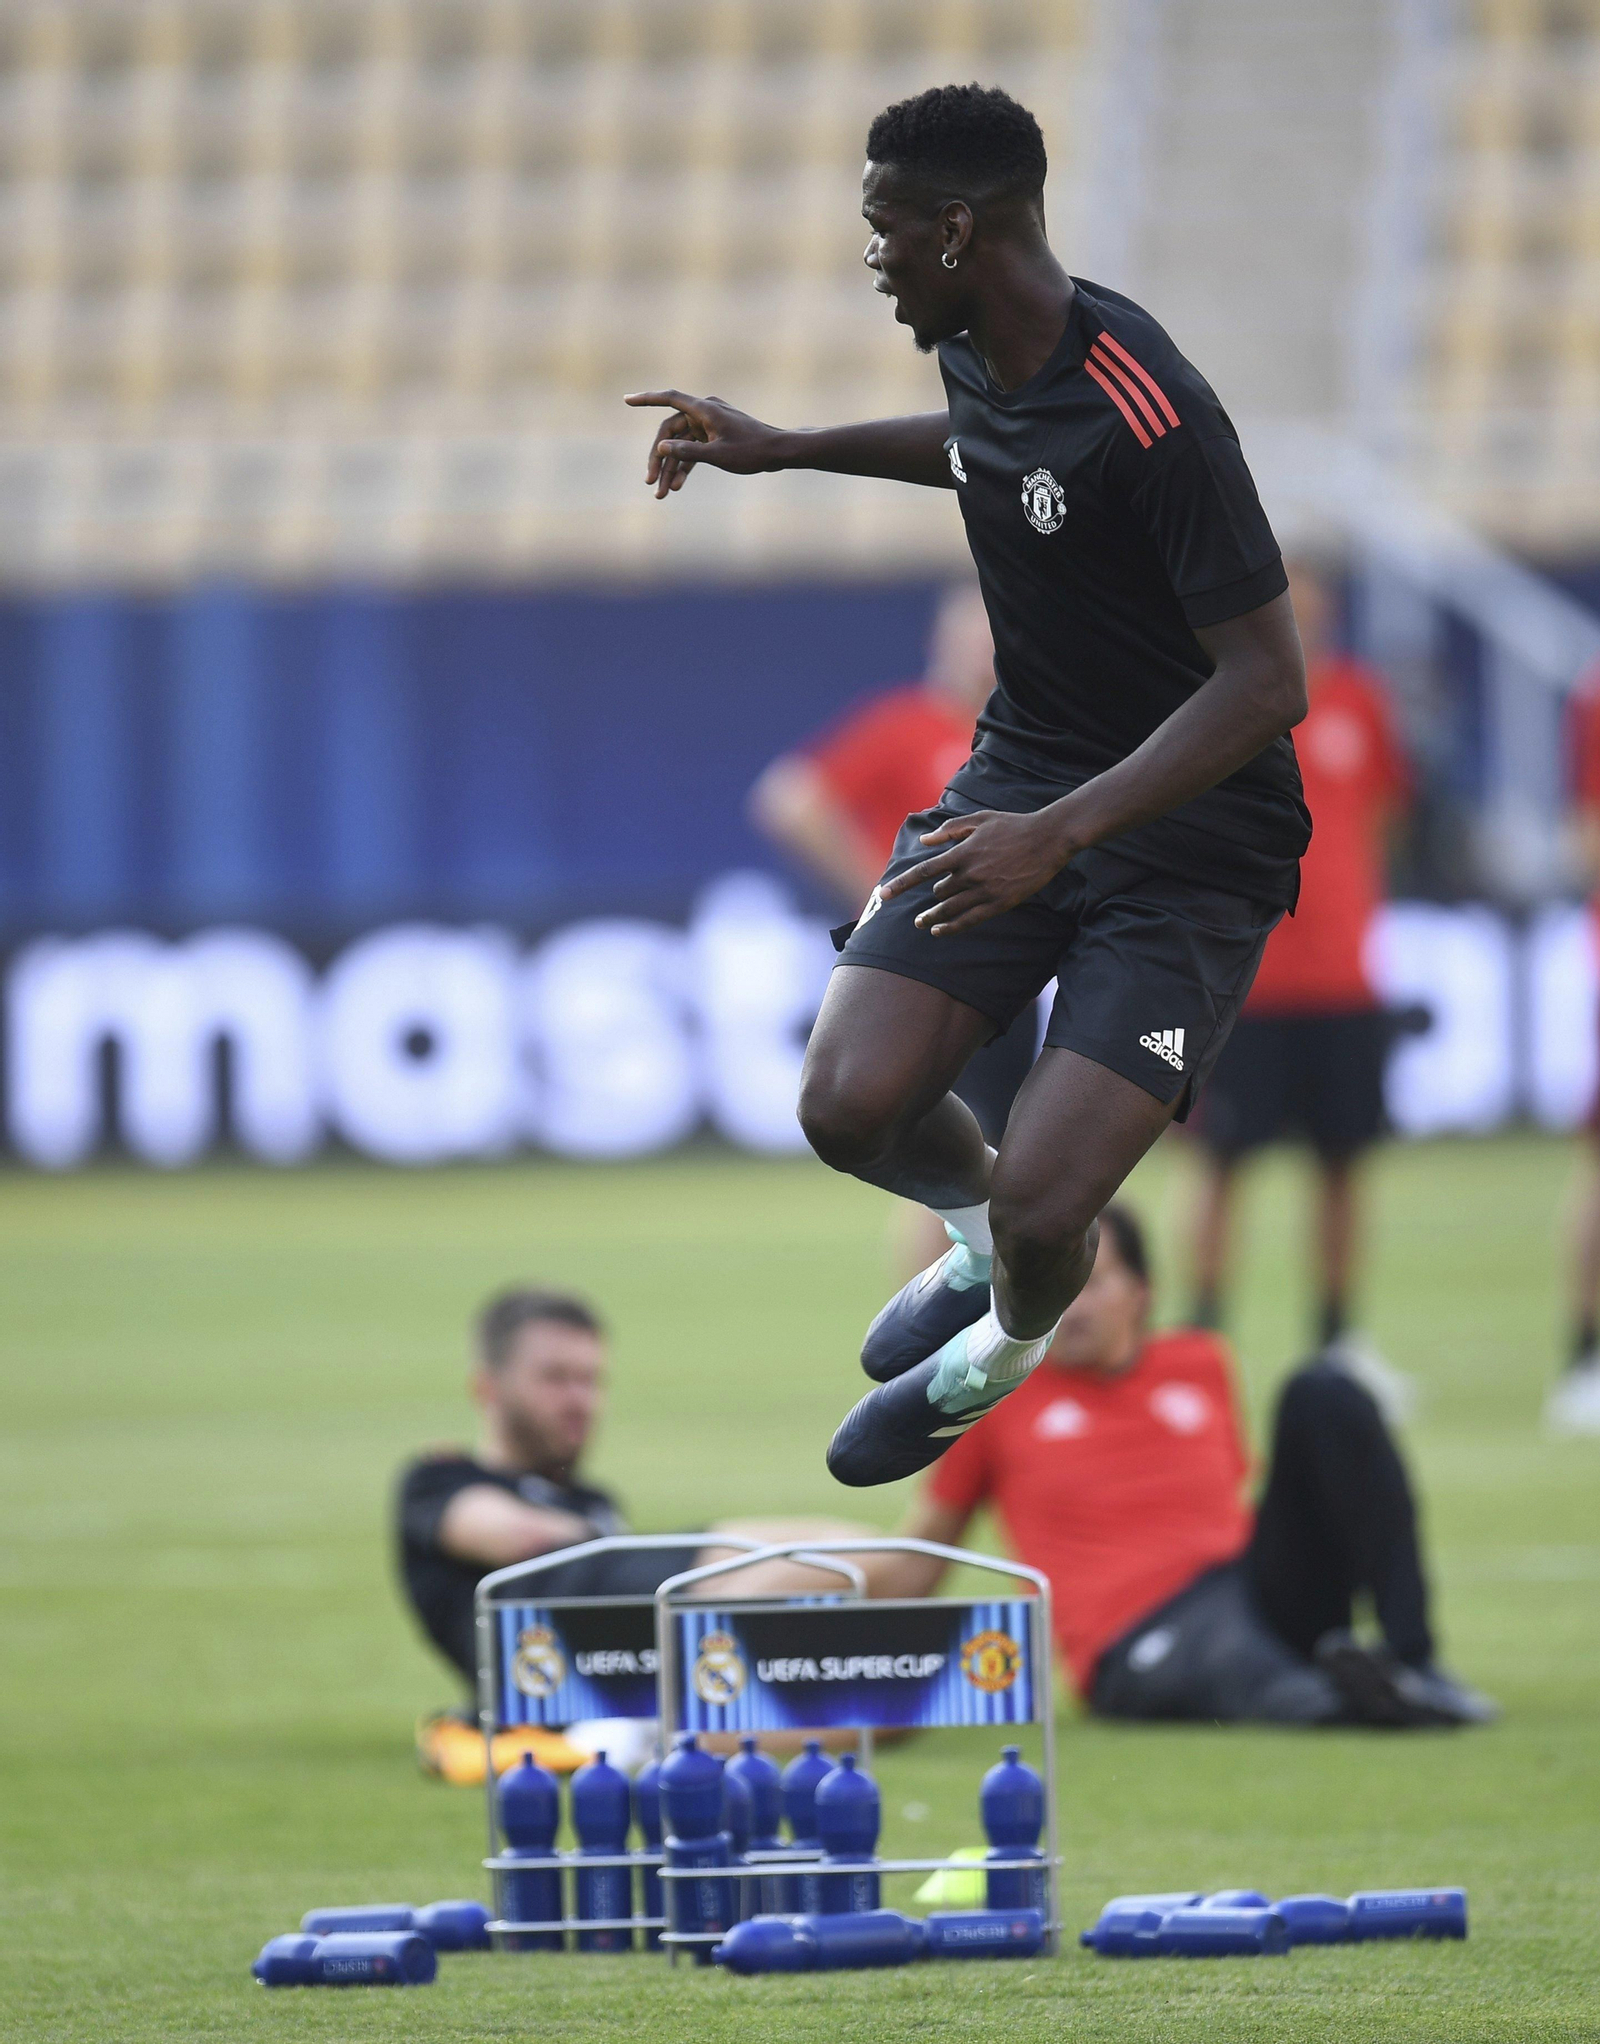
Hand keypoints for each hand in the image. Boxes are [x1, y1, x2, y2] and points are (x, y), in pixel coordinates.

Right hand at [624, 390, 787, 498]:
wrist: (779, 453)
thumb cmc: (752, 451)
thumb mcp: (717, 455)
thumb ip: (688, 451)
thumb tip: (661, 448)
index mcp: (705, 409)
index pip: (669, 399)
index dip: (646, 399)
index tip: (626, 400)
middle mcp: (705, 413)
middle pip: (671, 431)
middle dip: (659, 458)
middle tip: (651, 482)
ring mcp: (709, 425)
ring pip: (681, 445)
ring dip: (671, 468)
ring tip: (662, 494)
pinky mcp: (714, 437)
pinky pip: (693, 450)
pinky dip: (686, 466)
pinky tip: (677, 486)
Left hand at [881, 808, 1077, 935]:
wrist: (1048, 839)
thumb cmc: (1012, 825)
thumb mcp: (980, 819)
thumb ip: (950, 830)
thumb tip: (924, 840)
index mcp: (962, 852)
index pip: (923, 871)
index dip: (901, 884)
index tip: (883, 894)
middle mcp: (970, 873)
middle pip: (939, 891)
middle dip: (933, 895)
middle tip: (930, 899)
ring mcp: (985, 890)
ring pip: (950, 909)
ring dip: (933, 917)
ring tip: (921, 923)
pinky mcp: (999, 903)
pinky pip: (969, 921)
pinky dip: (951, 928)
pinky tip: (938, 932)